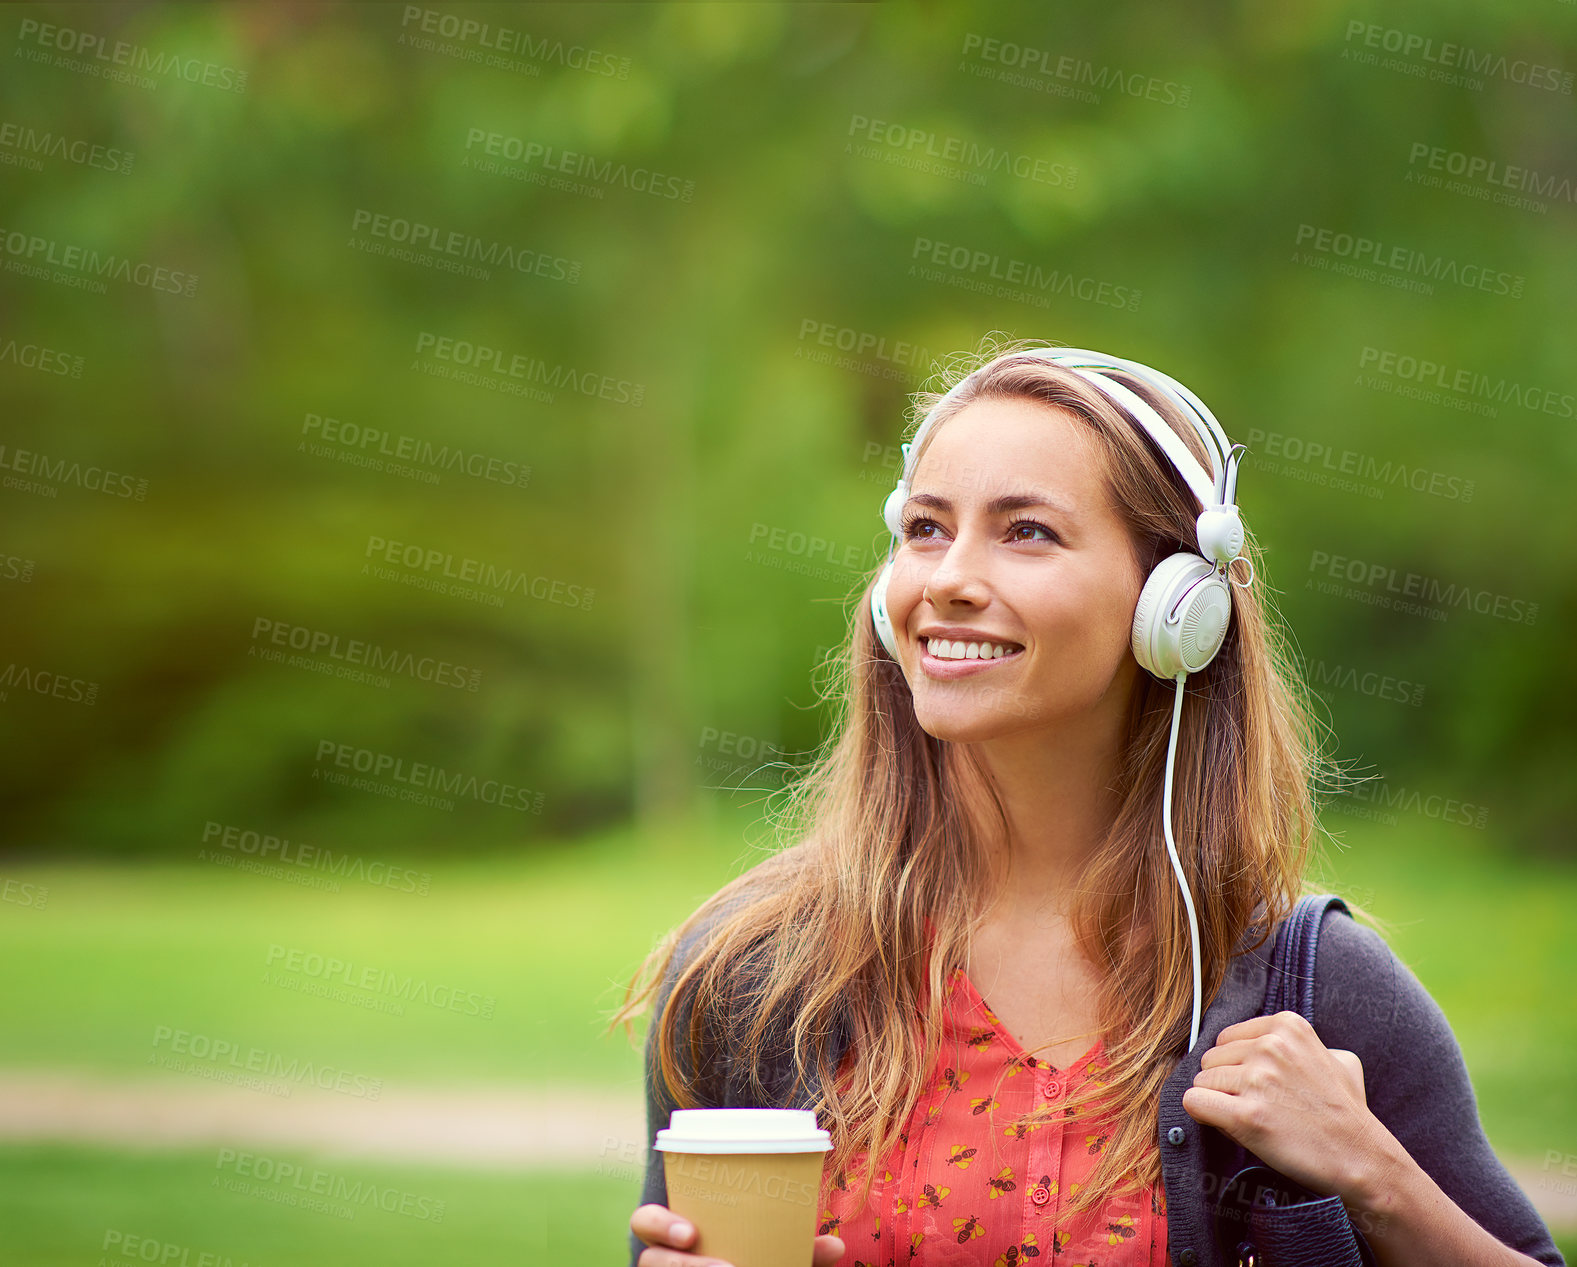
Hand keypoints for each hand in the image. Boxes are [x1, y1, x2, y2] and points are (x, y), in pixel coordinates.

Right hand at [630, 1203, 845, 1265]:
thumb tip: (836, 1246)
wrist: (735, 1261)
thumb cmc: (751, 1254)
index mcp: (675, 1229)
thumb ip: (799, 1248)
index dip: (659, 1224)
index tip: (691, 1232)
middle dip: (681, 1265)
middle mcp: (662, 1258)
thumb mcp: (772, 1249)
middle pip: (650, 1260)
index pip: (644, 1220)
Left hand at [1180, 1010, 1383, 1199]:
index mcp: (1286, 1026)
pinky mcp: (1246, 1116)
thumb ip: (1298, 1044)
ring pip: (1201, 1082)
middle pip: (1210, 1059)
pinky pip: (1194, 1103)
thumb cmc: (1346, 1111)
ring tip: (1253, 1119)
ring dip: (1218, 1103)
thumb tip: (1263, 1042)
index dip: (1237, 1066)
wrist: (1362, 1158)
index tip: (1262, 1087)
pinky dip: (1204, 1116)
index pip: (1226, 1038)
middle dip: (1226, 1084)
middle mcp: (1269, 1046)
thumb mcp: (1335, 1058)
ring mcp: (1257, 1079)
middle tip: (1258, 1106)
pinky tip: (1228, 1126)